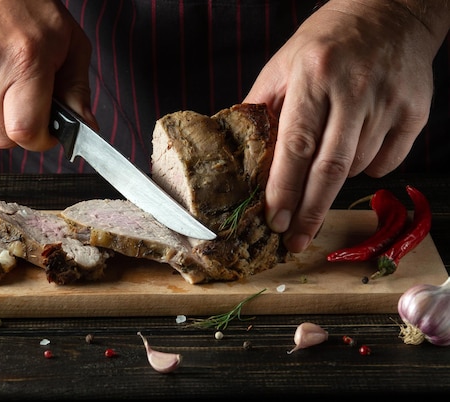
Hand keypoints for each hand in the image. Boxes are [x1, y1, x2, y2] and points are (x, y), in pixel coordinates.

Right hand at [0, 0, 94, 150]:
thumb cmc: (29, 7)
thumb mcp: (70, 44)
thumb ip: (77, 91)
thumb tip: (85, 127)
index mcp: (24, 62)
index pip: (24, 132)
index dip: (40, 140)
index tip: (47, 132)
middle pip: (1, 137)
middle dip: (20, 129)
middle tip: (30, 104)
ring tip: (6, 79)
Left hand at [244, 0, 448, 252]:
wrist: (391, 12)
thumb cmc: (327, 41)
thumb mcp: (283, 64)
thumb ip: (262, 108)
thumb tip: (243, 156)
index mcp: (314, 76)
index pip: (295, 145)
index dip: (284, 188)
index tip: (274, 220)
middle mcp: (354, 90)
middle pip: (329, 168)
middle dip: (310, 212)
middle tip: (295, 242)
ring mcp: (389, 101)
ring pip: (358, 167)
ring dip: (335, 181)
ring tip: (323, 166)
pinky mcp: (415, 112)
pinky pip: (386, 162)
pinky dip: (366, 168)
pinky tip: (355, 149)